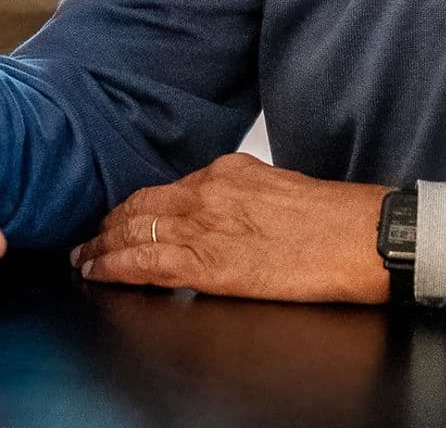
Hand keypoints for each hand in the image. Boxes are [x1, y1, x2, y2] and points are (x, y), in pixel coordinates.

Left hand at [68, 153, 389, 303]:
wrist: (363, 235)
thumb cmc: (331, 219)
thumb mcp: (275, 187)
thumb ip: (238, 195)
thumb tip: (218, 210)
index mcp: (224, 172)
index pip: (161, 191)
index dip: (130, 209)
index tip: (113, 220)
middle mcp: (206, 191)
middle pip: (139, 208)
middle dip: (107, 226)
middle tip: (85, 241)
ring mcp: (205, 225)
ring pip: (135, 233)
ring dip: (102, 248)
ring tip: (83, 259)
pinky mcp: (210, 262)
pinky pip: (148, 263)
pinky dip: (116, 267)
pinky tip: (99, 273)